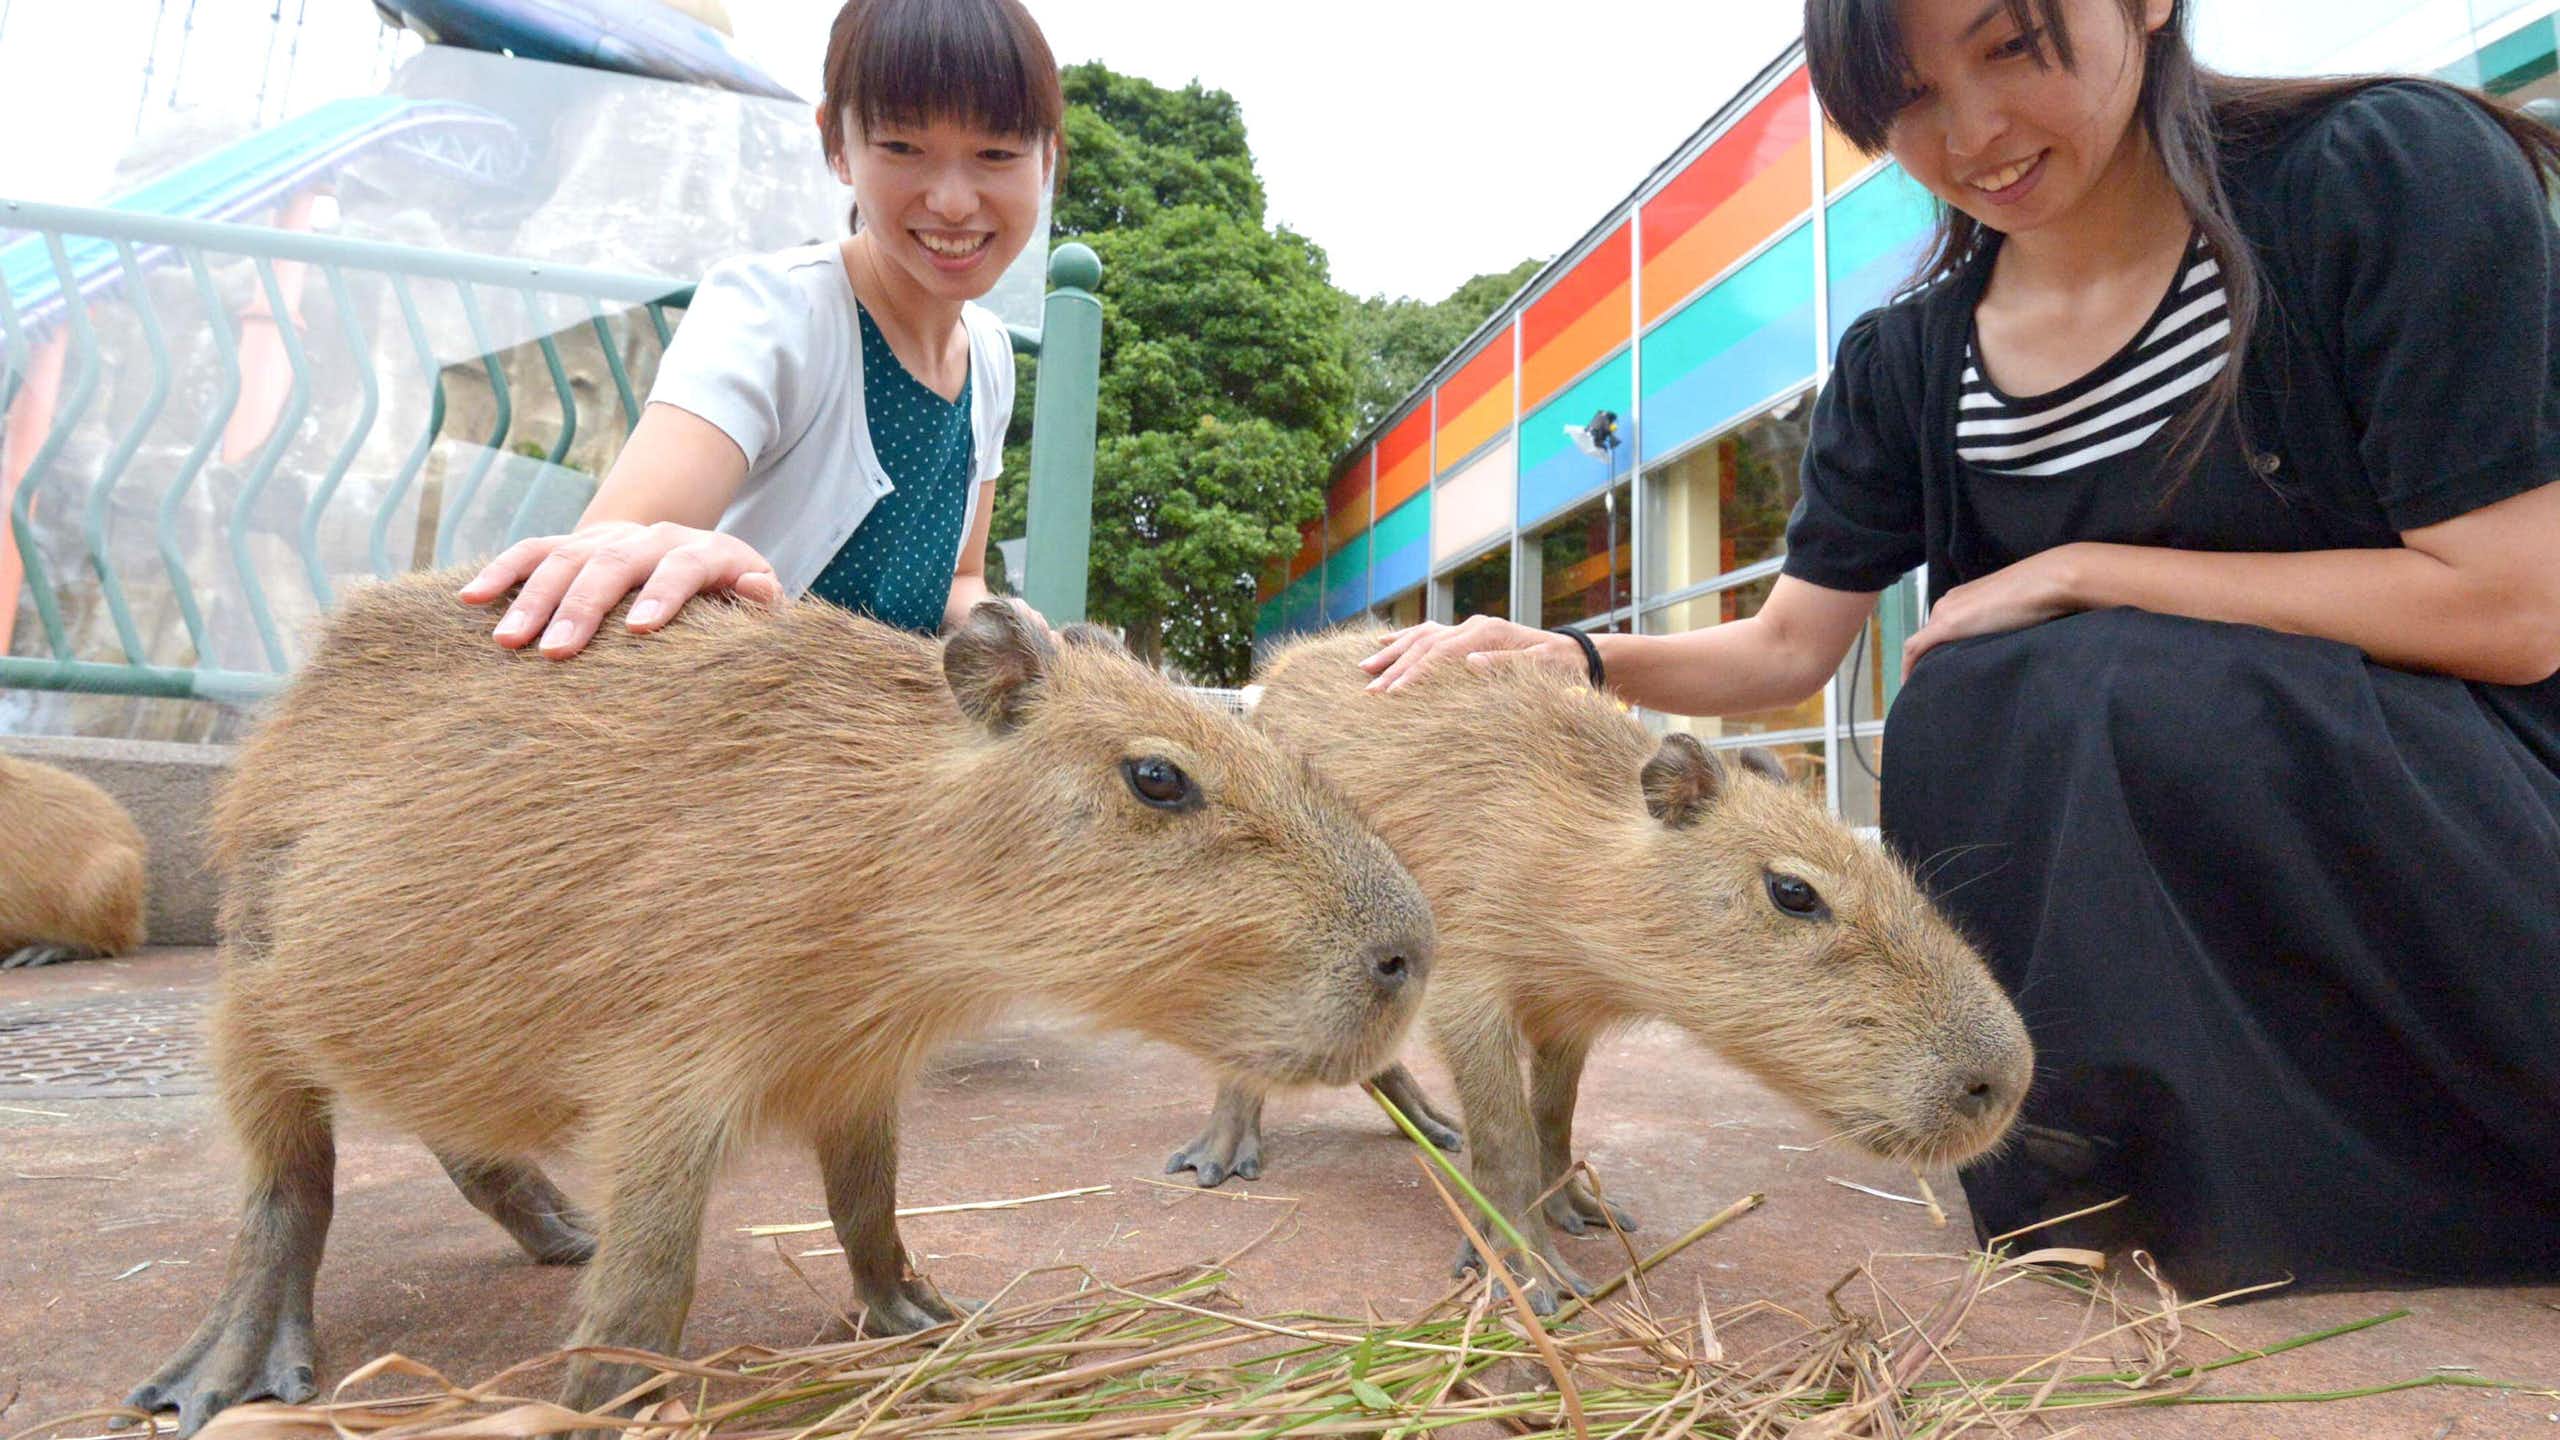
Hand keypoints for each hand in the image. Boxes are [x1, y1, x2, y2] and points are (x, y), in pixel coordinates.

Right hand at [457, 521, 780, 658]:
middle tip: (555, 654)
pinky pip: (531, 552)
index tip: (639, 630)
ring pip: (564, 558)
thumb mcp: (757, 596)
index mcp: (703, 550)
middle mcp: (651, 538)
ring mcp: (608, 539)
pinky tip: (471, 599)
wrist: (692, 559)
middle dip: (582, 607)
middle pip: (613, 563)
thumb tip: (757, 586)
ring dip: (533, 598)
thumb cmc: (731, 599)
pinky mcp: (574, 545)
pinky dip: (500, 572)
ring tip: (507, 641)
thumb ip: (761, 597)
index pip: (683, 564)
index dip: (663, 593)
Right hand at [1359, 615, 1582, 692]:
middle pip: (1425, 646)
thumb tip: (1470, 663)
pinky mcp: (1468, 633)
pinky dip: (1403, 640)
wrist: (1574, 654)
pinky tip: (1382, 645)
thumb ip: (1506, 664)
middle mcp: (1474, 625)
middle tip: (1370, 693)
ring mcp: (1469, 627)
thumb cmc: (1560, 668)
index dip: (1416, 675)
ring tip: (1364, 670)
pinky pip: (1428, 634)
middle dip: (1396, 670)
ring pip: (1421, 637)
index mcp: (1488, 633)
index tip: (1393, 695)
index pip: (1441, 654)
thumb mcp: (1541, 669)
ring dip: (1392, 654)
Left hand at [1901, 545, 2091, 674]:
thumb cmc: (2043, 594)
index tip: (1938, 673)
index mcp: (1964, 598)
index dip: (1936, 652)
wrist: (2051, 581)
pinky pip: (1916, 647)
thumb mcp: (2017, 614)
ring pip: (1923, 643)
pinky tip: (1909, 684)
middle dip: (1927, 662)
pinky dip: (1909, 665)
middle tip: (1930, 688)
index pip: (1942, 629)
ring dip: (1921, 665)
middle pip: (1930, 639)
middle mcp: (1949, 602)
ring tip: (1924, 690)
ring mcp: (1946, 611)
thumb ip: (2002, 626)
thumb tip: (2006, 646)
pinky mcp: (1947, 624)